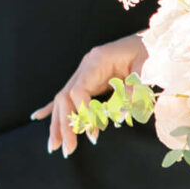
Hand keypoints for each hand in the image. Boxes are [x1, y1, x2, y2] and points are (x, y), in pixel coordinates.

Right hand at [37, 34, 148, 156]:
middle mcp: (86, 66)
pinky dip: (53, 108)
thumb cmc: (151, 53)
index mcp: (97, 61)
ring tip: (54, 146)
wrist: (152, 40)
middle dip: (64, 124)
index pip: (78, 90)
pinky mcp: (88, 78)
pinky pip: (67, 94)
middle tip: (68, 149)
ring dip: (57, 123)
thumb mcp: (146, 70)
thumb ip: (133, 91)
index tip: (92, 134)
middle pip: (65, 97)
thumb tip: (117, 117)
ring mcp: (85, 71)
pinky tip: (37, 117)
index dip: (83, 113)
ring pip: (63, 99)